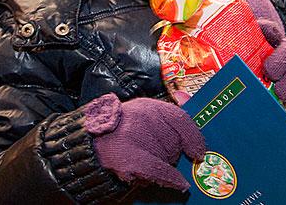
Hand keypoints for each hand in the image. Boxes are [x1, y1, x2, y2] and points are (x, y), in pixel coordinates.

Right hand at [84, 94, 204, 191]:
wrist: (86, 143)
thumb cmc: (120, 130)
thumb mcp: (143, 114)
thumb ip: (167, 114)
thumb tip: (188, 102)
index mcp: (149, 107)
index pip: (180, 119)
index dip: (193, 137)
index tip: (199, 151)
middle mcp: (144, 118)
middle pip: (174, 142)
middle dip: (172, 153)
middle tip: (159, 155)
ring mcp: (135, 137)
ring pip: (166, 157)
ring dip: (164, 164)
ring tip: (146, 161)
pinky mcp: (129, 157)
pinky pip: (159, 170)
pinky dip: (171, 178)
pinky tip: (180, 183)